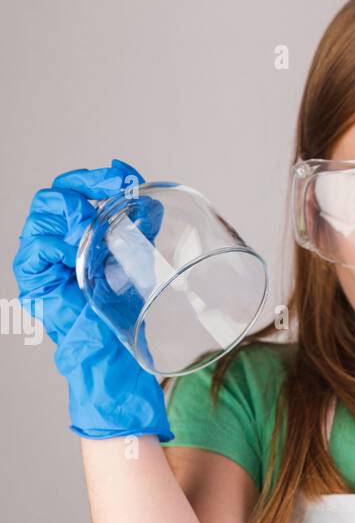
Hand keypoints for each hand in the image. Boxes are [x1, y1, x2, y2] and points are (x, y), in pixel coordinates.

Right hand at [13, 160, 172, 439]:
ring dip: (72, 212)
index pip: (76, 191)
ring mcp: (41, 260)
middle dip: (84, 185)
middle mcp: (54, 242)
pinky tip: (76, 250)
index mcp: (74, 233)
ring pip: (41, 213)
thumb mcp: (134, 258)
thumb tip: (152, 200)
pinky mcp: (34, 280)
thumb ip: (138, 229)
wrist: (114, 349)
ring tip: (95, 224)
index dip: (96, 177)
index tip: (124, 174)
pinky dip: (56, 243)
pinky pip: (34, 249)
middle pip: (55, 195)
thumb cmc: (122, 309)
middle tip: (113, 190)